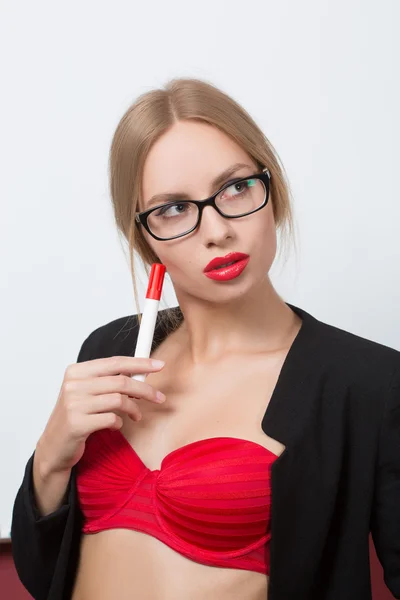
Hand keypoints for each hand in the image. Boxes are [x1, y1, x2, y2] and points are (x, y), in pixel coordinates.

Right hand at [35, 356, 165, 477]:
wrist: (54, 445)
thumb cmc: (76, 415)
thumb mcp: (87, 392)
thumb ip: (109, 380)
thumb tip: (142, 373)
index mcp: (77, 371)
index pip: (115, 362)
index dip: (140, 363)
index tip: (159, 365)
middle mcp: (73, 384)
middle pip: (121, 381)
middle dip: (145, 389)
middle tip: (159, 397)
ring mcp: (74, 404)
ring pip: (119, 400)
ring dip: (134, 409)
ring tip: (135, 415)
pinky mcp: (77, 424)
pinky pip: (112, 419)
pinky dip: (119, 422)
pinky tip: (116, 425)